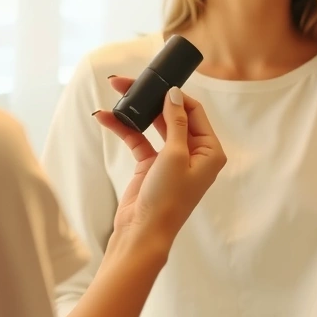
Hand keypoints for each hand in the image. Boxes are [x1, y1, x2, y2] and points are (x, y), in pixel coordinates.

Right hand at [93, 77, 225, 251]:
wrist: (143, 233)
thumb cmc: (168, 198)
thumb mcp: (175, 155)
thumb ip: (176, 122)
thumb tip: (175, 93)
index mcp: (210, 151)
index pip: (194, 112)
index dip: (176, 95)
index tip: (157, 83)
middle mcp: (194, 153)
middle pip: (172, 115)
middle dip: (150, 98)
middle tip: (128, 82)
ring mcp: (171, 158)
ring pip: (153, 125)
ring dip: (135, 111)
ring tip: (116, 92)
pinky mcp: (151, 165)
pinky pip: (138, 139)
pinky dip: (124, 128)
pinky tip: (106, 117)